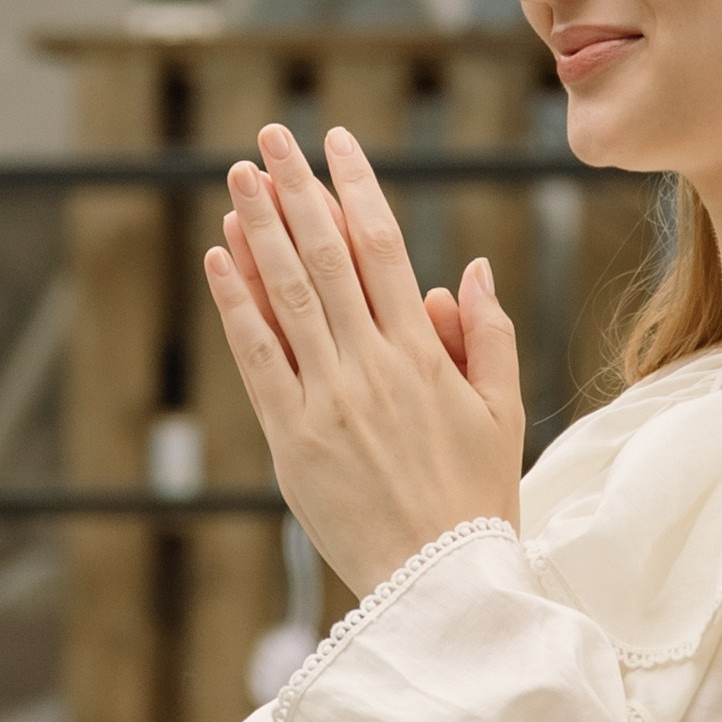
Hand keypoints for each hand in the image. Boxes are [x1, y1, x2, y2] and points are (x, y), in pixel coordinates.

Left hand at [206, 124, 523, 596]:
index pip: (384, 248)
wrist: (439, 583)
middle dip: (296, 191)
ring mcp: (326, 401)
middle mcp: (372, 366)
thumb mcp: (502, 413)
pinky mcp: (291, 439)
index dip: (357, 189)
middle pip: (327, 257)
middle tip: (270, 138)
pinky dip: (237, 304)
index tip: (337, 143)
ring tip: (236, 178)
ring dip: (259, 230)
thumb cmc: (476, 499)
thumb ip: (487, 336)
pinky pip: (258, 357)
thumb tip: (467, 269)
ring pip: (288, 296)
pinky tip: (219, 258)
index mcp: (425, 354)